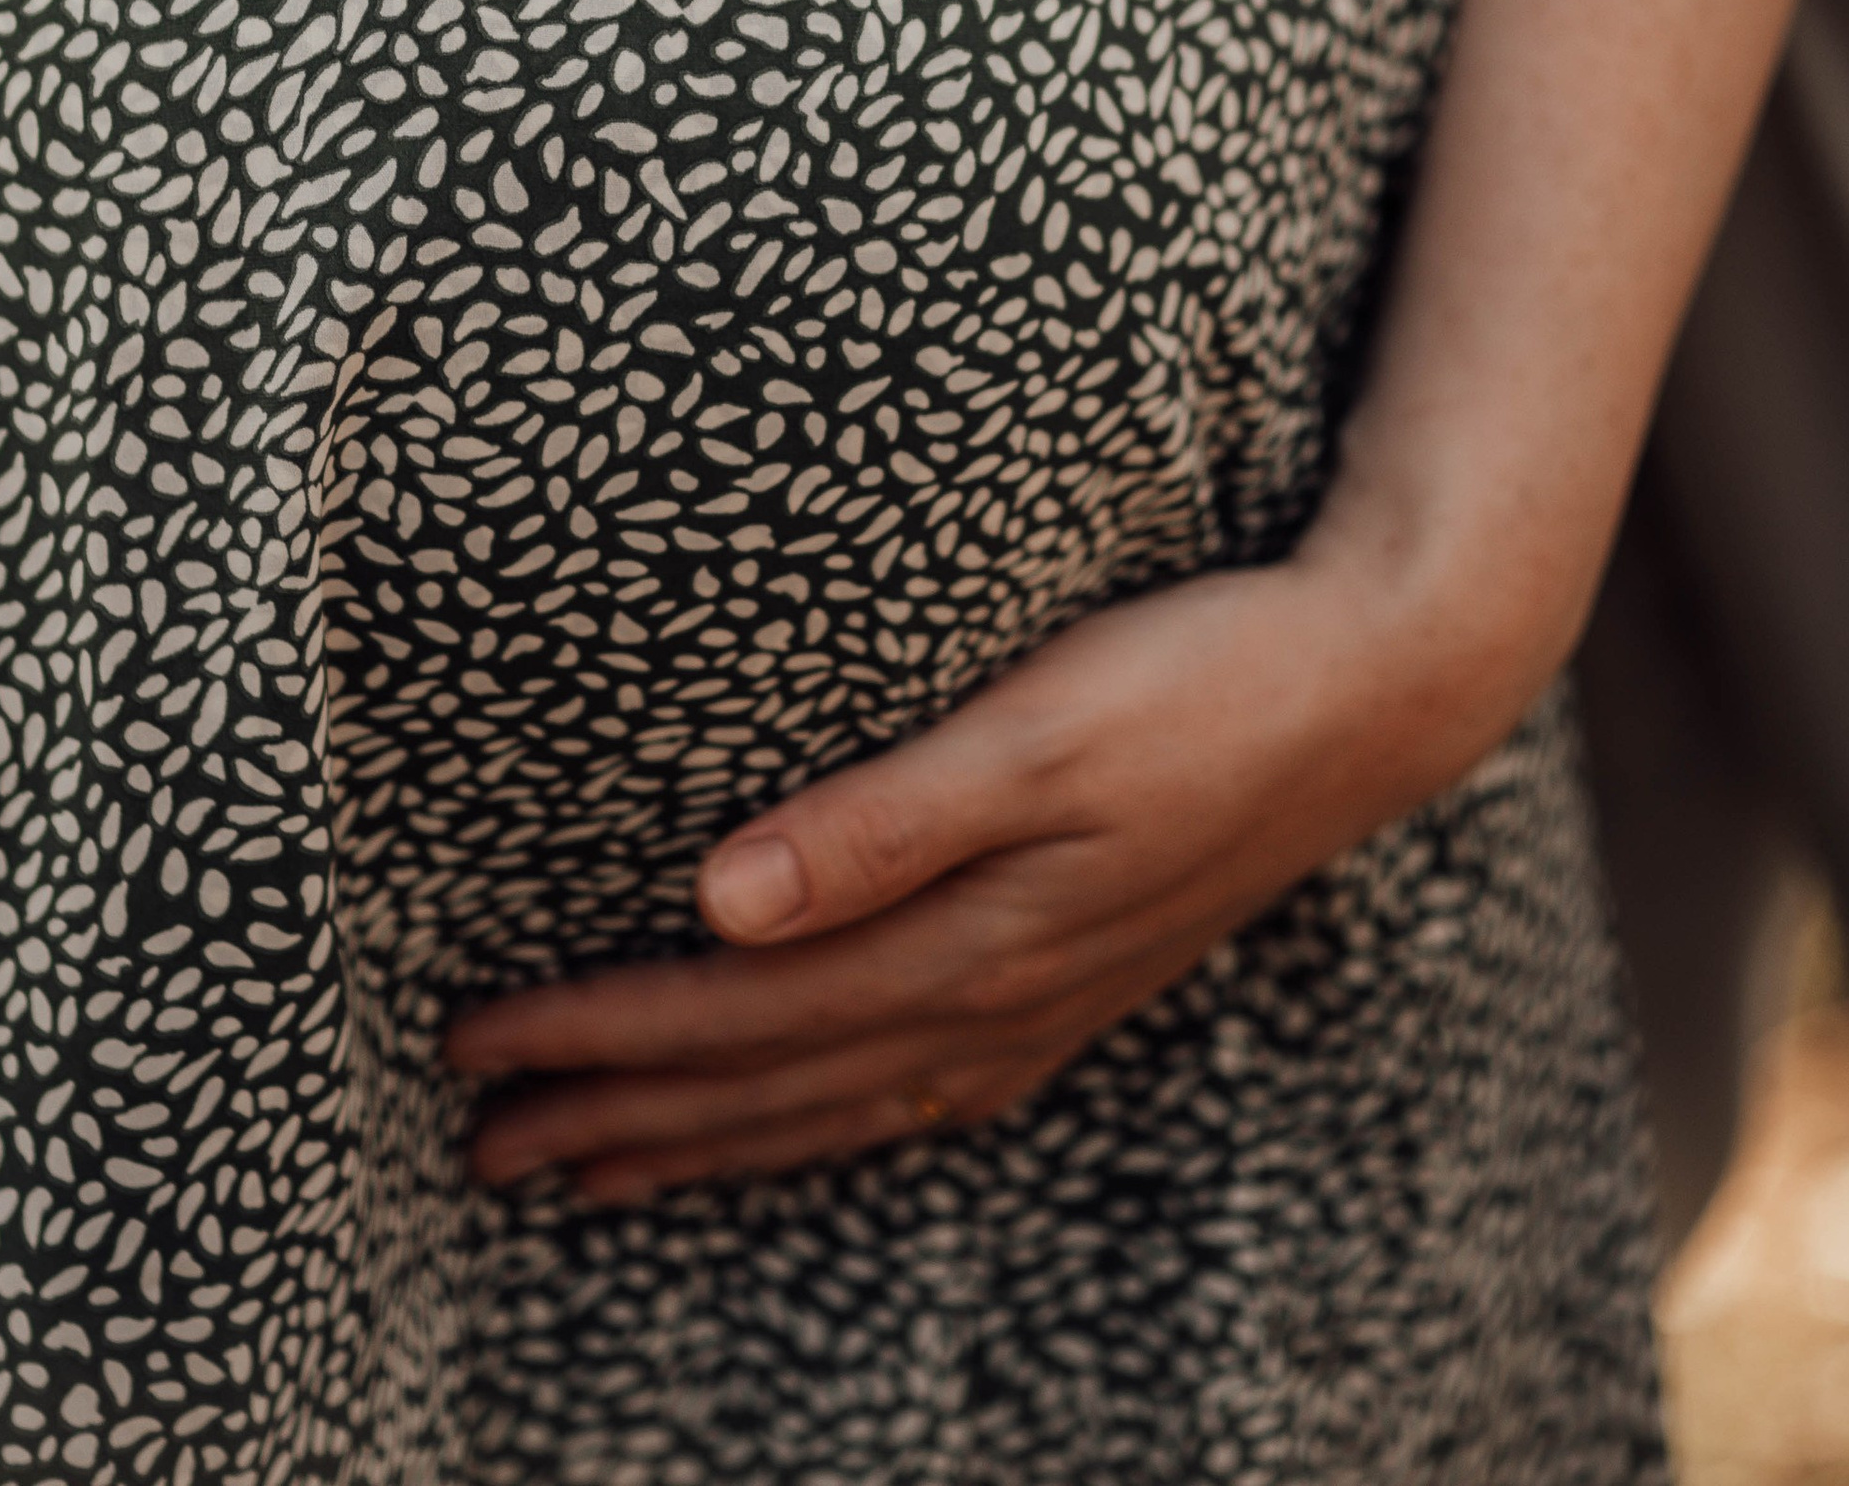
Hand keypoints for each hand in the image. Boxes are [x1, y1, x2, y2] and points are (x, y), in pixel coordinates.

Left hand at [445, 529, 1563, 1201]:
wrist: (1375, 687)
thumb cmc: (1199, 680)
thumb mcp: (1038, 728)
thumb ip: (878, 820)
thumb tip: (716, 903)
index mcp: (962, 938)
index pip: (732, 1009)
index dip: (594, 1034)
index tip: (473, 1043)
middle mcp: (990, 997)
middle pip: (764, 1078)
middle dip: (616, 1112)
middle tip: (481, 1145)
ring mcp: (1041, 1002)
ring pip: (833, 1100)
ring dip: (706, 1137)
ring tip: (591, 1167)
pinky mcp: (1079, 977)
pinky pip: (916, 1090)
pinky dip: (827, 1121)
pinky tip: (803, 1125)